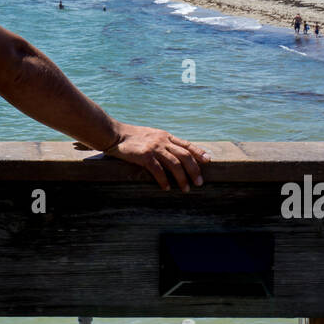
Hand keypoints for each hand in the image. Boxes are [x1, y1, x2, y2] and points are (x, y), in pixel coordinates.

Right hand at [80, 123, 211, 191]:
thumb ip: (163, 142)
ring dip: (182, 178)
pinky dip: (164, 180)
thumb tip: (175, 153)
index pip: (186, 144)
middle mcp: (162, 141)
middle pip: (185, 156)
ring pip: (174, 164)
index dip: (199, 152)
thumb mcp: (152, 136)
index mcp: (166, 136)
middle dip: (194, 170)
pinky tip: (166, 188)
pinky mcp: (144, 156)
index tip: (208, 161)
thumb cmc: (132, 137)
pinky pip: (158, 170)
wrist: (115, 134)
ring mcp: (154, 148)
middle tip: (200, 182)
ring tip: (186, 189)